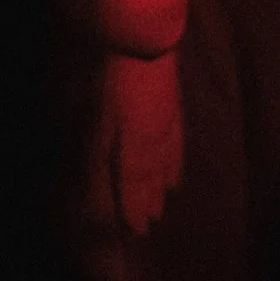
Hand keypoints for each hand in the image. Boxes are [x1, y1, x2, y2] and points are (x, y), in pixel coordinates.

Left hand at [95, 50, 183, 236]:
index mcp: (136, 152)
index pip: (134, 188)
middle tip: (151, 221)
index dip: (135, 209)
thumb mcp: (101, 128)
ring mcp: (169, 129)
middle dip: (150, 201)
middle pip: (152, 180)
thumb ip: (102, 164)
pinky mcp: (175, 112)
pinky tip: (175, 171)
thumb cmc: (118, 87)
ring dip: (163, 186)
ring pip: (166, 165)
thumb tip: (102, 194)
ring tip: (164, 201)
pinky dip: (176, 163)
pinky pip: (178, 147)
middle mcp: (156, 147)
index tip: (139, 230)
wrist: (150, 50)